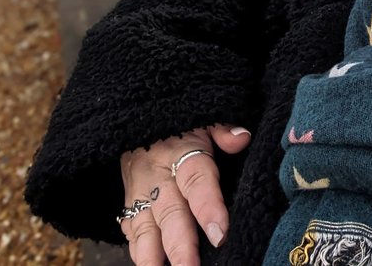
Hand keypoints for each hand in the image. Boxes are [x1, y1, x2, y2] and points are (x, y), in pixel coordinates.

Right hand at [118, 124, 251, 265]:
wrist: (137, 119)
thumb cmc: (181, 126)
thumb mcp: (202, 119)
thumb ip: (222, 130)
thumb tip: (242, 138)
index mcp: (180, 152)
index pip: (196, 180)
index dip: (208, 207)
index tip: (220, 234)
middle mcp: (157, 176)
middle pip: (170, 213)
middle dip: (181, 246)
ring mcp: (139, 193)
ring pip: (145, 228)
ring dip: (154, 257)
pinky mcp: (129, 205)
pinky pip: (132, 232)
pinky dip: (139, 252)